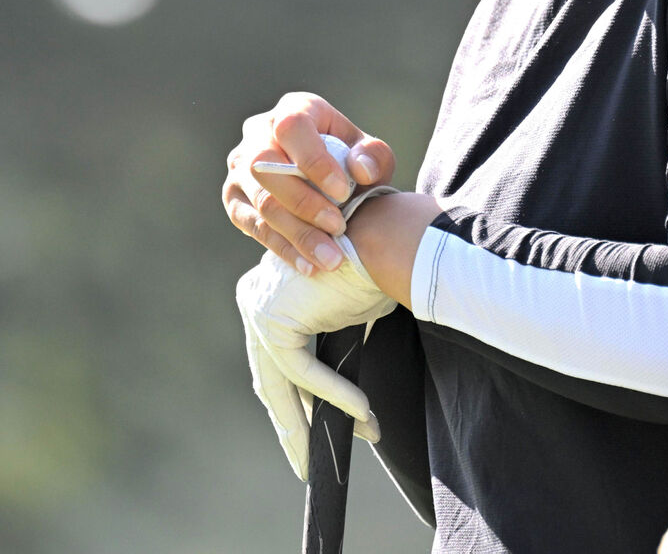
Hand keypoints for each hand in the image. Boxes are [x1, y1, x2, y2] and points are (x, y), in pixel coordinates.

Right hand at [222, 93, 395, 275]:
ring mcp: (240, 167)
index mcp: (294, 110)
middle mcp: (258, 133)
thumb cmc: (351, 160)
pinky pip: (252, 226)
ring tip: (330, 258)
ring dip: (297, 234)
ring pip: (260, 202)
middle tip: (339, 228)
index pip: (292, 127)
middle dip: (305, 204)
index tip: (343, 192)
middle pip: (267, 168)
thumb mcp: (371, 153)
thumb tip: (359, 170)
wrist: (329, 181)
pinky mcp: (234, 198)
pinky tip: (309, 265)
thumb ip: (374, 157)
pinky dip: (282, 248)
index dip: (314, 160)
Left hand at [236, 242, 397, 479]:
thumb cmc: (373, 267)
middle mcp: (255, 300)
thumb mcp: (346, 314)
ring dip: (309, 425)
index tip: (312, 432)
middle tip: (306, 463)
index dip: (295, 402)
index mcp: (268, 295)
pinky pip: (303, 372)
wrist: (383, 234)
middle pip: (271, 379)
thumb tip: (346, 400)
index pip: (276, 362)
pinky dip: (335, 395)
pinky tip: (362, 414)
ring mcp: (260, 309)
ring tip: (330, 455)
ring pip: (282, 384)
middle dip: (292, 426)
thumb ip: (330, 348)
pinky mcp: (276, 320)